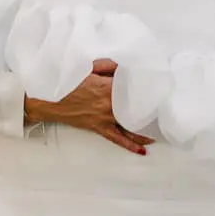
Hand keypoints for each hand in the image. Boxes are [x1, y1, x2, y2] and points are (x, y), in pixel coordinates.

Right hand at [23, 58, 153, 154]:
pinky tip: (143, 150)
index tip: (161, 88)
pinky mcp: (99, 128)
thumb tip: (125, 67)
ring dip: (146, 129)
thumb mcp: (87, 67)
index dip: (147, 88)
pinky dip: (131, 145)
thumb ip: (108, 65)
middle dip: (151, 109)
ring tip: (161, 129)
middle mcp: (109, 105)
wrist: (48, 99)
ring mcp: (105, 119)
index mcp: (107, 88)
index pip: (134, 89)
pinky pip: (118, 139)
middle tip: (166, 109)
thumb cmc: (66, 81)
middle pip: (136, 108)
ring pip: (130, 126)